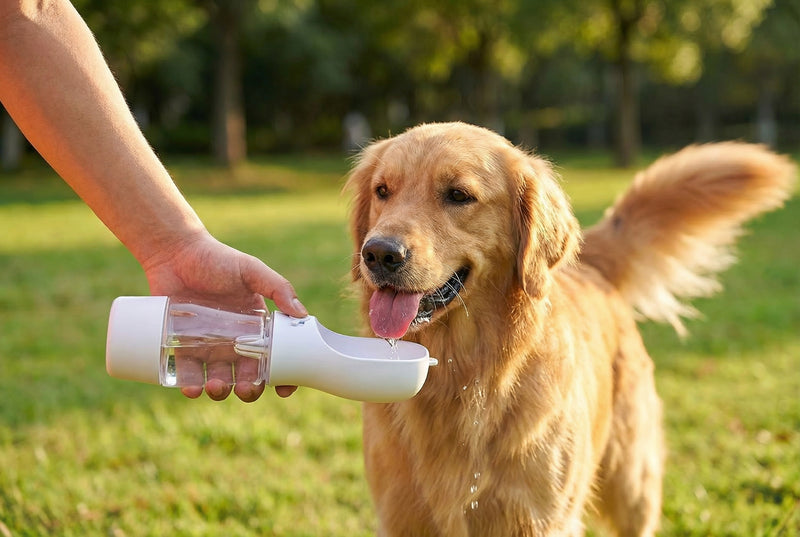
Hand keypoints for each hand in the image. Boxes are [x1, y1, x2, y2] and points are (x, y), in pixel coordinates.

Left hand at [142, 230, 306, 401]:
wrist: (174, 252)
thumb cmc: (216, 258)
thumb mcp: (252, 270)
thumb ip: (278, 288)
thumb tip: (302, 314)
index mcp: (257, 326)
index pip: (275, 357)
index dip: (283, 376)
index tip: (284, 389)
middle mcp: (235, 340)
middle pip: (247, 376)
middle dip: (250, 389)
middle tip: (246, 388)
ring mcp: (208, 345)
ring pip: (219, 379)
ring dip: (221, 390)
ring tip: (216, 385)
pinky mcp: (182, 346)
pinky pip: (188, 374)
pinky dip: (191, 386)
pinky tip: (192, 388)